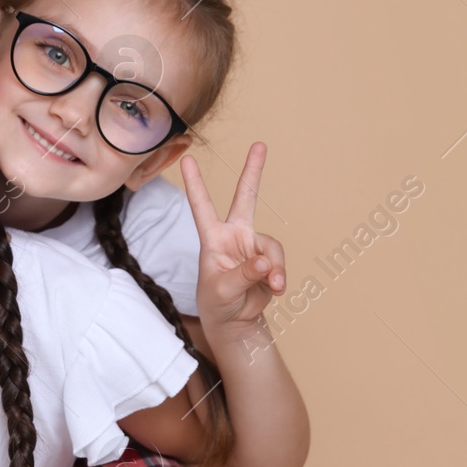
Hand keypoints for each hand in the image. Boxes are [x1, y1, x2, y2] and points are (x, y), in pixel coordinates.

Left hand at [178, 142, 288, 342]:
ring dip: (274, 267)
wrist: (234, 322)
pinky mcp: (269, 260)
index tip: (187, 158)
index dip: (195, 183)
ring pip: (271, 246)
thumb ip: (243, 274)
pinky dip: (279, 277)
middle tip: (260, 144)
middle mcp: (234, 236)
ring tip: (271, 285)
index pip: (201, 207)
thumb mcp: (222, 290)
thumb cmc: (217, 303)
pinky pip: (279, 262)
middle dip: (253, 172)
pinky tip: (275, 289)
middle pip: (246, 198)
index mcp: (213, 239)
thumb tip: (264, 262)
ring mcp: (253, 247)